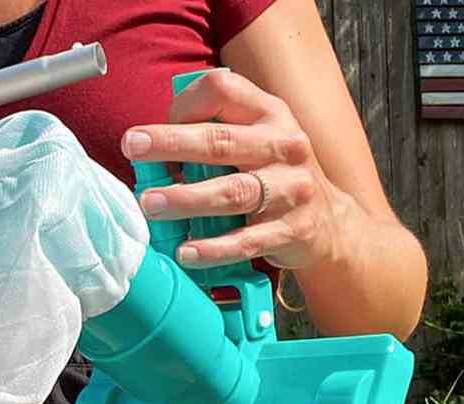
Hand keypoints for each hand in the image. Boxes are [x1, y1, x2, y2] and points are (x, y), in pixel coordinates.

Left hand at [120, 70, 347, 270]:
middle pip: (221, 140)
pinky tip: (185, 251)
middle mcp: (283, 146)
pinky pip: (246, 241)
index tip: (151, 129)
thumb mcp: (258, 139)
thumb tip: (153, 148)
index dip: (183, 105)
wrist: (330, 224)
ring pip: (232, 192)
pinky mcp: (292, 230)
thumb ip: (215, 134)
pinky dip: (213, 248)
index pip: (223, 92)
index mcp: (270, 115)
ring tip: (150, 203)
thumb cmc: (275, 177)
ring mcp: (291, 189)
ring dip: (186, 198)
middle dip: (172, 143)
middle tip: (133, 146)